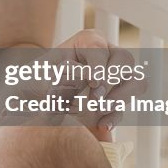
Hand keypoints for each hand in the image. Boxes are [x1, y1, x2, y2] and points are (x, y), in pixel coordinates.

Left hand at [0, 30, 145, 131]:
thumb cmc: (34, 84)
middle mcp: (105, 55)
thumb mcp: (38, 79)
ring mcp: (113, 78)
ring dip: (122, 97)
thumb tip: (80, 75)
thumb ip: (59, 77)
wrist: (32, 105)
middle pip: (125, 59)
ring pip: (136, 80)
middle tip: (96, 97)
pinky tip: (102, 125)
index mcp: (86, 42)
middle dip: (112, 80)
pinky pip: (127, 105)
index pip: (99, 46)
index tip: (92, 82)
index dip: (98, 64)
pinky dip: (116, 116)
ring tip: (101, 110)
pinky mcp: (115, 100)